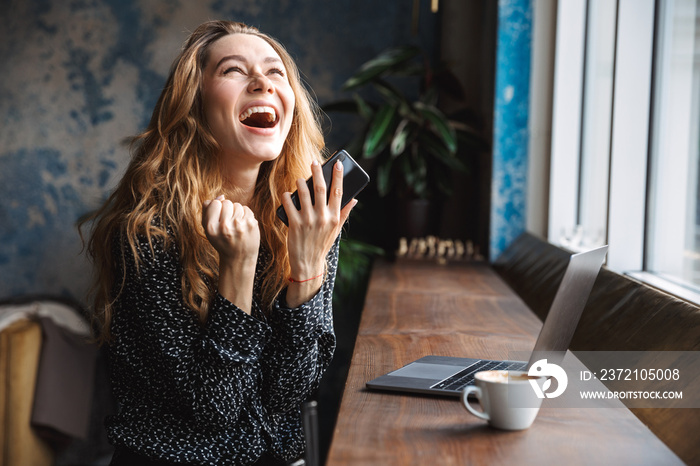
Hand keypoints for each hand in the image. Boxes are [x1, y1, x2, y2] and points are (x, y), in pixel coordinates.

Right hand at [201, 195, 259, 312]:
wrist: (239, 258)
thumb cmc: (222, 242)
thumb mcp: (208, 230)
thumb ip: (208, 210)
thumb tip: (221, 196)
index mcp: (211, 228)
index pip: (214, 203)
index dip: (217, 209)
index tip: (219, 219)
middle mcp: (225, 227)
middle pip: (226, 202)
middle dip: (228, 210)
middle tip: (228, 224)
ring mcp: (240, 225)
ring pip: (237, 205)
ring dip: (237, 212)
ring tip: (236, 225)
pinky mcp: (251, 224)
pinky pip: (247, 209)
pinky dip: (245, 215)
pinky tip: (243, 226)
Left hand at [280, 159, 355, 304]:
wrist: (308, 263)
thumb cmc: (322, 244)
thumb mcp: (336, 230)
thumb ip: (344, 213)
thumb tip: (354, 199)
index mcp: (335, 217)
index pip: (338, 192)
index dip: (339, 176)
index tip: (338, 164)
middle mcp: (323, 217)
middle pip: (320, 189)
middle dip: (317, 172)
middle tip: (314, 162)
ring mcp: (308, 220)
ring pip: (303, 193)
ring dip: (300, 183)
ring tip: (299, 180)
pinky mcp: (295, 225)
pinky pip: (289, 204)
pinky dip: (287, 196)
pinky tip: (286, 194)